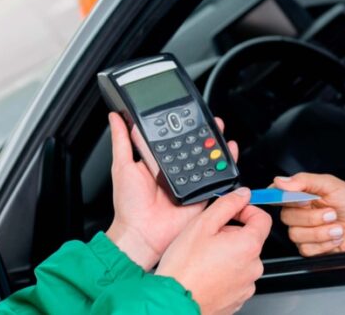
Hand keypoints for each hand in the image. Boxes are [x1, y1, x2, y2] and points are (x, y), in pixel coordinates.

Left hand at [105, 112, 238, 270]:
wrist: (142, 234)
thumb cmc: (129, 205)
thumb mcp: (121, 166)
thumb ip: (121, 141)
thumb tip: (116, 118)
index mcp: (156, 161)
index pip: (170, 137)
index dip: (179, 124)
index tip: (185, 111)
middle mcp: (173, 170)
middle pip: (192, 145)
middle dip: (202, 131)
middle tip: (208, 118)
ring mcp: (189, 181)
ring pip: (206, 158)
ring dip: (215, 144)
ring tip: (219, 130)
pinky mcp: (200, 194)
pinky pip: (216, 178)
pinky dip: (225, 166)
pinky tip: (228, 152)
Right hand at [155, 188, 270, 314]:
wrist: (176, 300)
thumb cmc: (185, 267)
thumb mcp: (202, 224)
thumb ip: (227, 204)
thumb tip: (242, 194)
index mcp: (248, 245)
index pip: (263, 218)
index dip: (247, 210)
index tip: (233, 211)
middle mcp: (253, 266)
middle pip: (250, 239)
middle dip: (231, 233)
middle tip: (207, 237)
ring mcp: (247, 285)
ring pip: (242, 259)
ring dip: (227, 253)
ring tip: (203, 257)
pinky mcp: (238, 298)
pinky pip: (236, 277)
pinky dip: (225, 271)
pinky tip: (206, 271)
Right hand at [274, 173, 344, 255]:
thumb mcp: (331, 185)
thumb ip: (305, 181)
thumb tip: (280, 181)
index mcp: (300, 195)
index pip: (277, 195)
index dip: (281, 198)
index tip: (300, 200)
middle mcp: (300, 213)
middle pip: (286, 217)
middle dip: (312, 217)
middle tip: (331, 213)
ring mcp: (305, 231)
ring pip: (296, 234)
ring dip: (321, 232)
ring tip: (337, 227)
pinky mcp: (312, 248)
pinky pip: (306, 249)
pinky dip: (324, 244)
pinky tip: (336, 237)